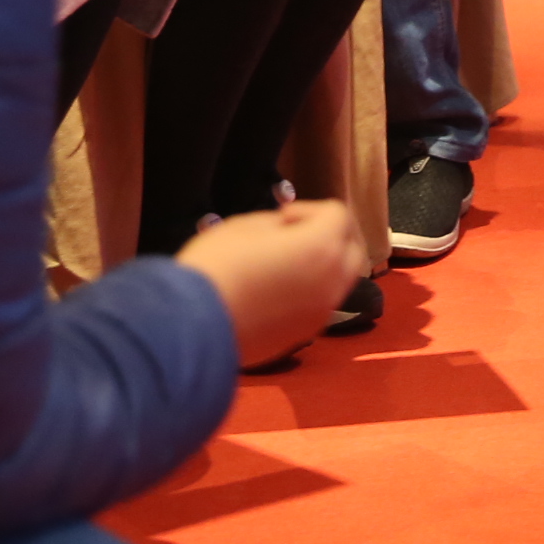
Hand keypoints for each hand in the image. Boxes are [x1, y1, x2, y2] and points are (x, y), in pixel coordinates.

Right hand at [173, 198, 366, 370]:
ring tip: (284, 262)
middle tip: (295, 233)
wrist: (192, 327)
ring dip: (323, 264)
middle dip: (330, 235)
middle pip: (351, 248)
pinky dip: (310, 291)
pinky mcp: (303, 335)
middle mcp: (331, 282)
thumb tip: (287, 230)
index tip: (281, 216)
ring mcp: (320, 313)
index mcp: (321, 247)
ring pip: (340, 280)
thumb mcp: (242, 226)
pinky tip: (275, 290)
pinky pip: (319, 305)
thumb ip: (276, 222)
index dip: (309, 208)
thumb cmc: (216, 267)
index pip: (338, 214)